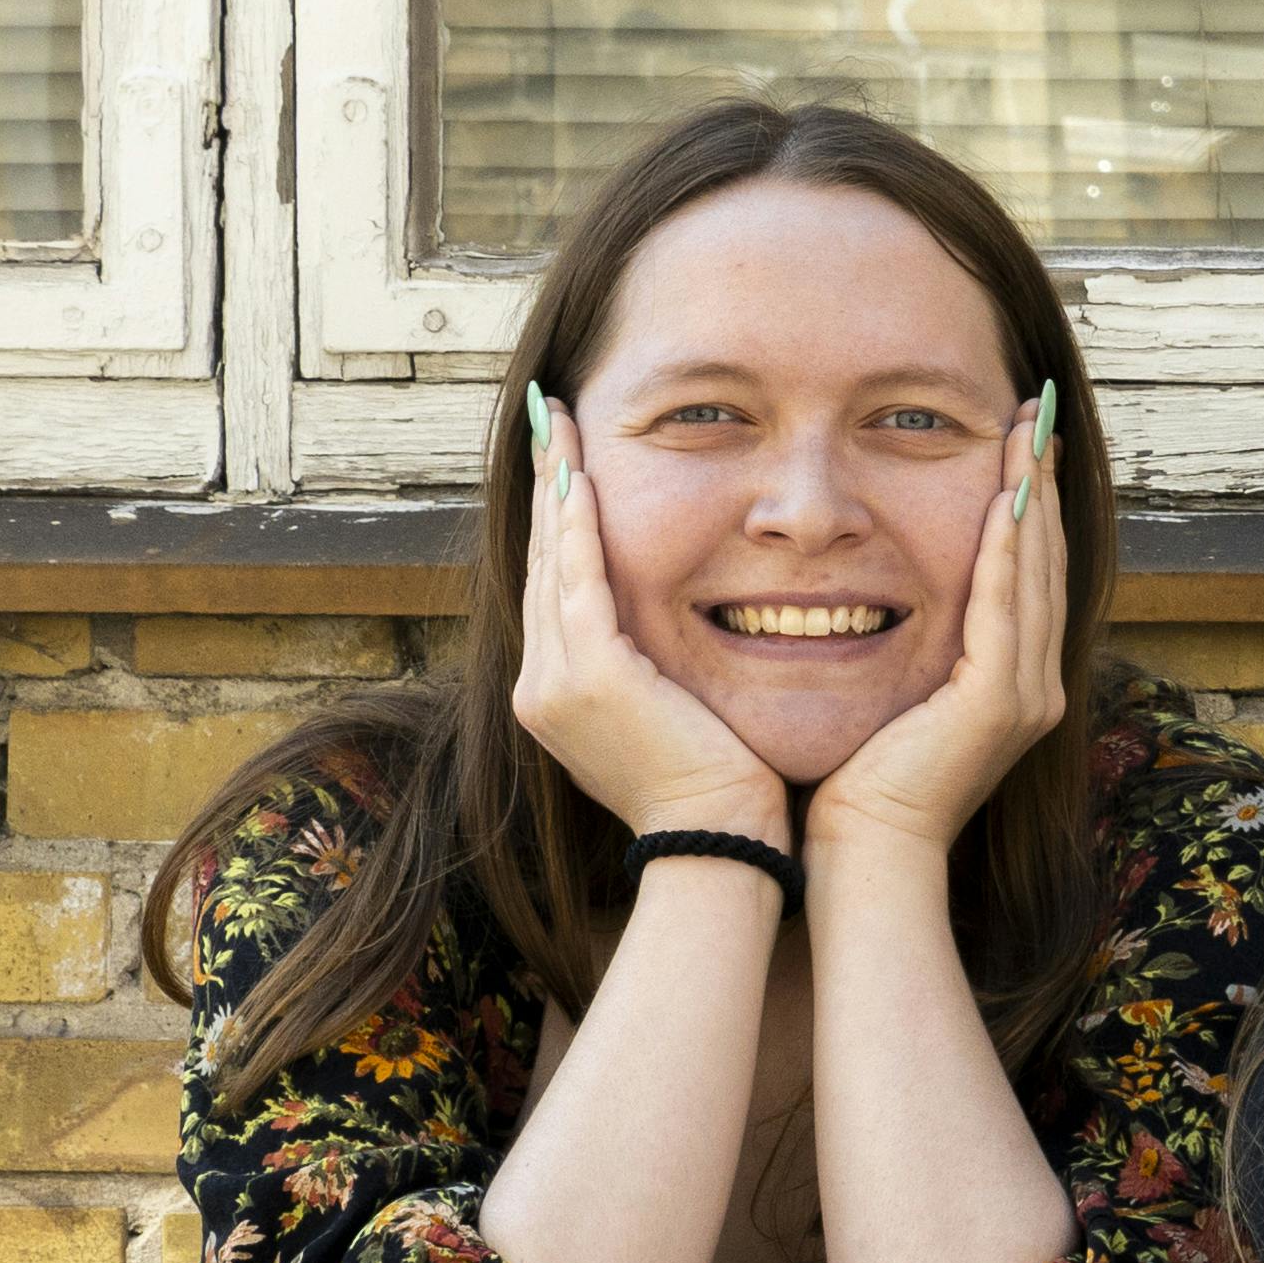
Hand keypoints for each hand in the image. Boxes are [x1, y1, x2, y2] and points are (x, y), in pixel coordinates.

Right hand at [512, 388, 786, 842]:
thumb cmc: (721, 786)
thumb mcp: (673, 713)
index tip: (565, 460)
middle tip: (552, 418)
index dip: (557, 519)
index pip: (556, 585)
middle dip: (547, 486)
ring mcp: (556, 683)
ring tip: (559, 426)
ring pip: (552, 562)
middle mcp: (541, 685)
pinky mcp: (591, 679)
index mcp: (558, 693)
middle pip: (542, 562)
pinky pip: (579, 585)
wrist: (719, 843)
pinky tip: (582, 480)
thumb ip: (655, 668)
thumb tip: (671, 628)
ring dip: (556, 489)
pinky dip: (579, 531)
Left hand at [807, 390, 1080, 865]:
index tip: (1017, 439)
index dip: (1027, 503)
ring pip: (1037, 574)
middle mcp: (1035, 685)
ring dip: (1032, 496)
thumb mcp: (891, 695)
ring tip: (1026, 431)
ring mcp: (1027, 695)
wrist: (861, 854)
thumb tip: (871, 589)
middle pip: (1047, 561)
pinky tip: (1005, 497)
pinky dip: (1009, 549)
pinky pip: (1007, 608)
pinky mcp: (999, 702)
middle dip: (1039, 481)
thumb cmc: (856, 783)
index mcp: (1013, 683)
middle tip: (1032, 411)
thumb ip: (904, 643)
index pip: (1028, 574)